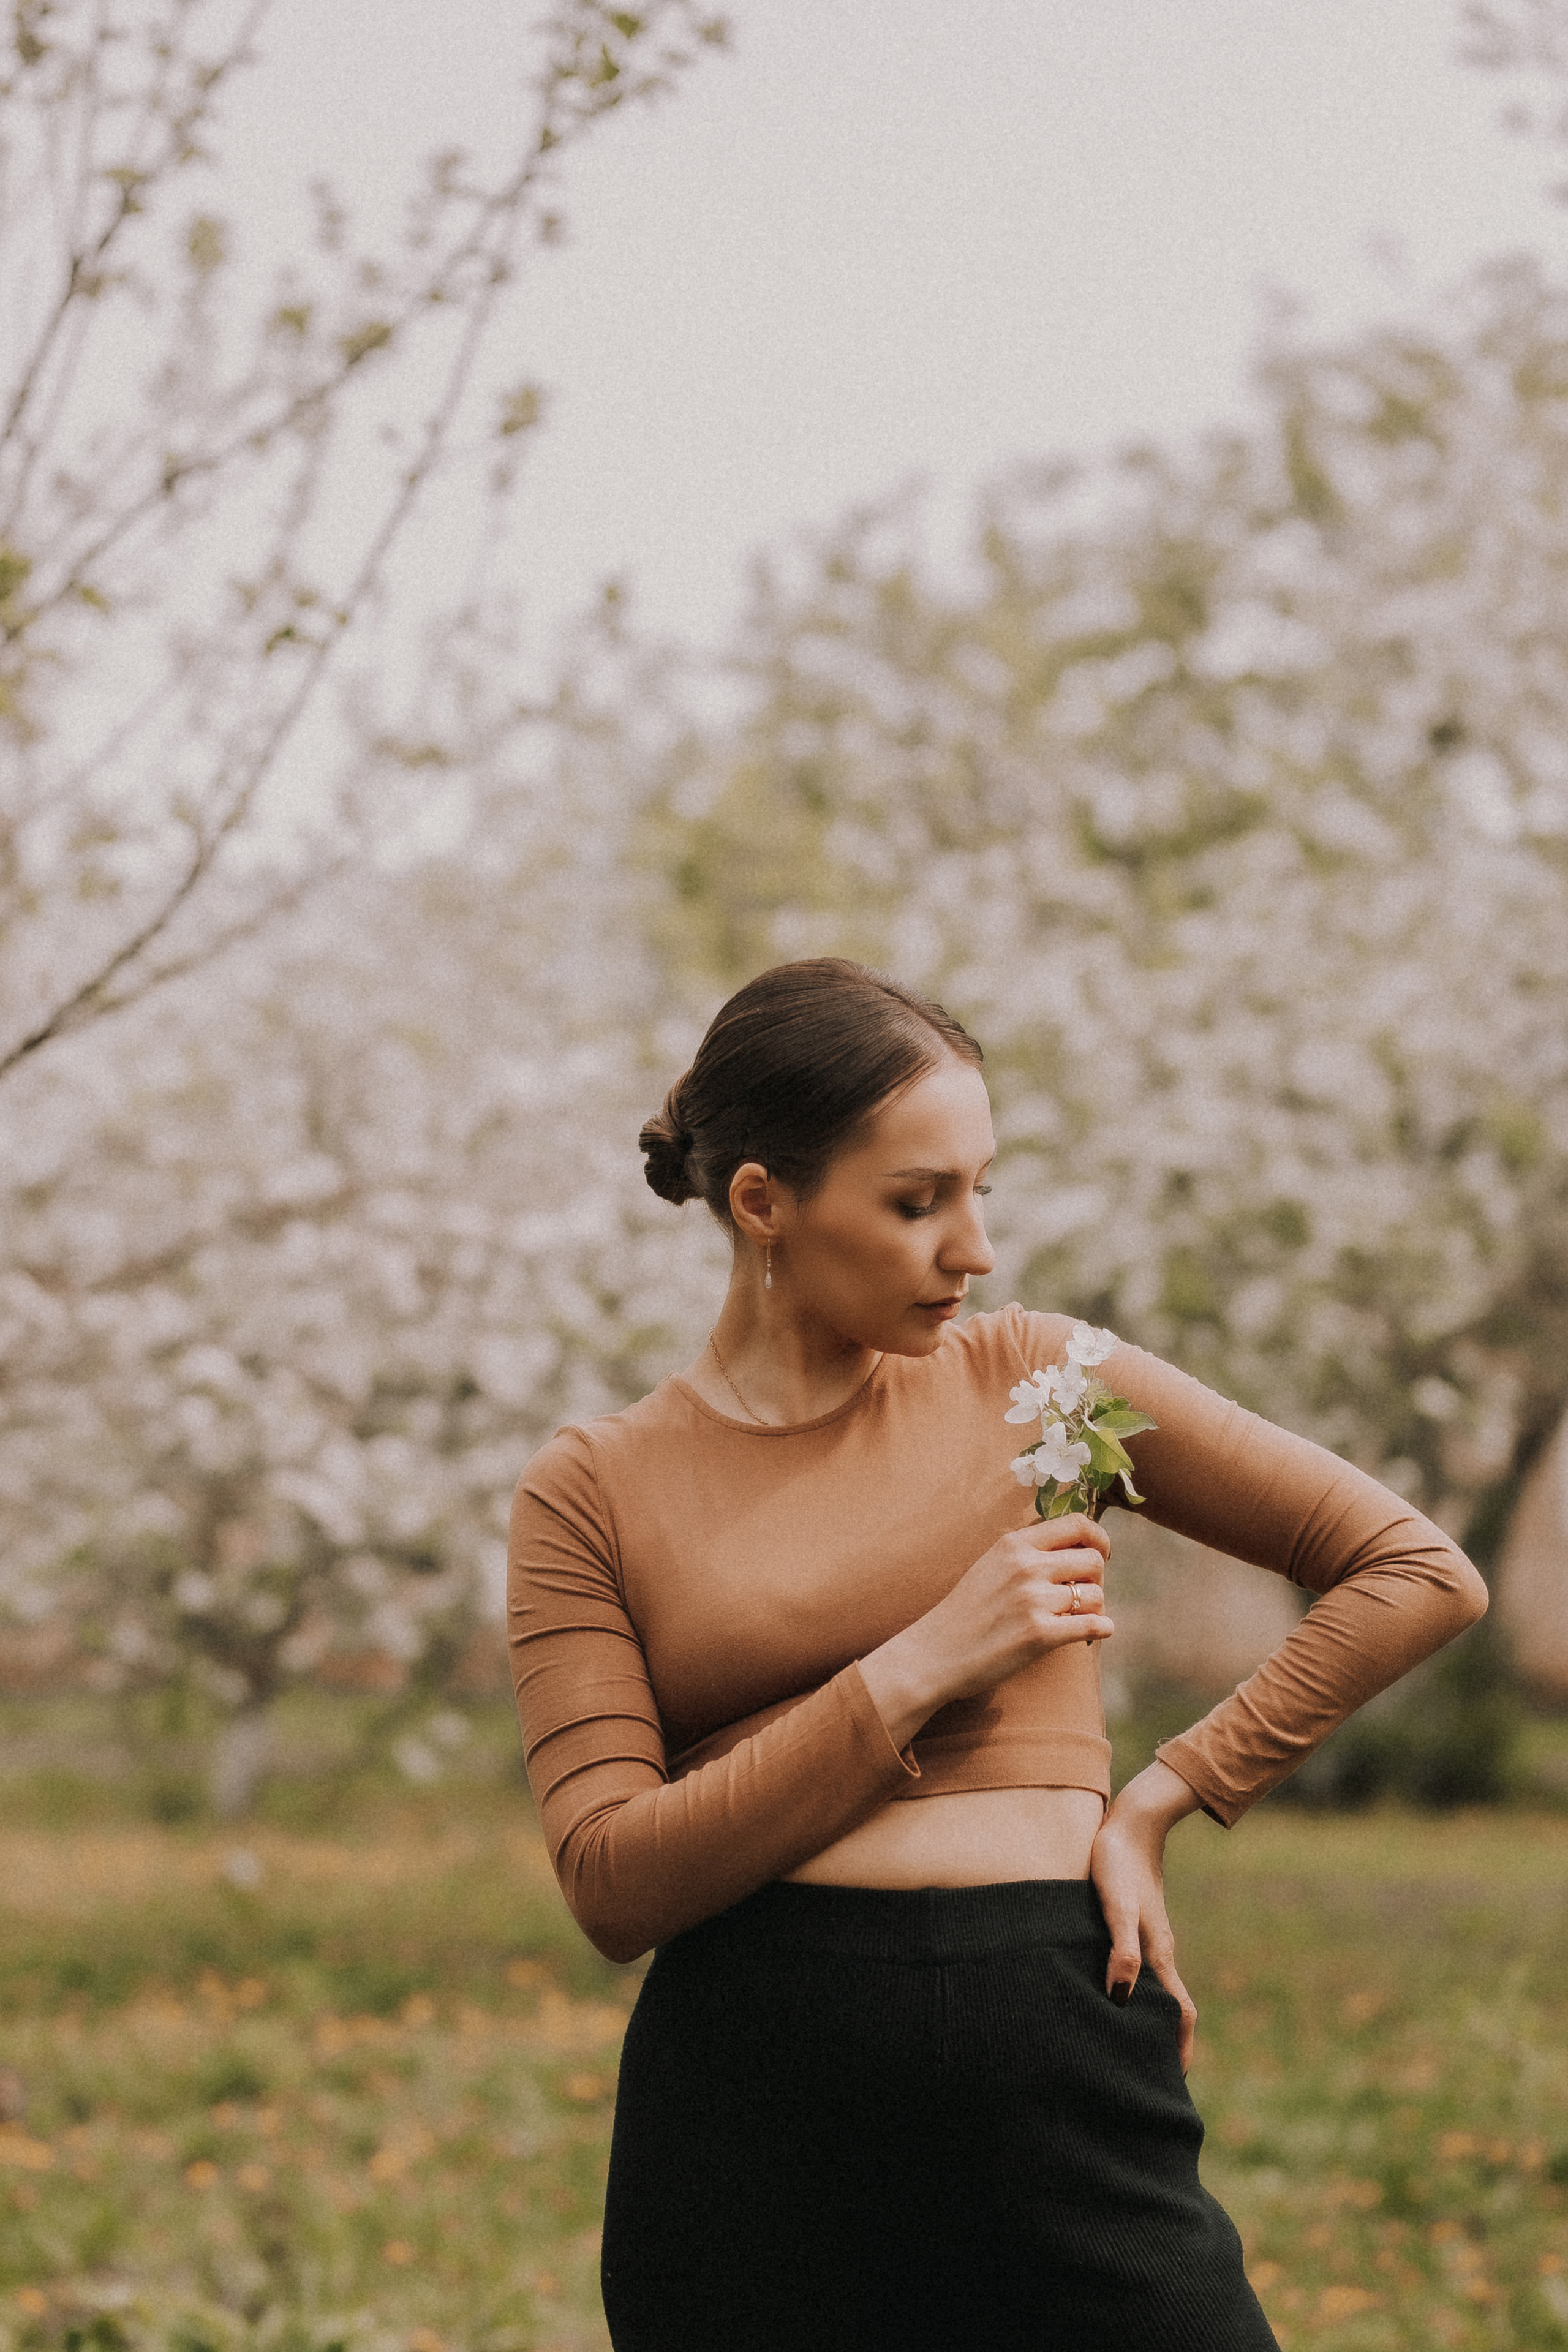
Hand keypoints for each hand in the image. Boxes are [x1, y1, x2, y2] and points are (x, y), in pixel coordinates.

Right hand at [860, 1513, 1112, 1750]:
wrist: (935, 1653)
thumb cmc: (965, 1612)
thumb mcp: (990, 1565)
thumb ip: (1027, 1552)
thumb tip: (1074, 1548)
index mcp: (1014, 1544)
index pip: (1076, 1524)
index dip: (1098, 1539)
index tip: (1101, 1554)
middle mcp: (1026, 1566)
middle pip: (1093, 1560)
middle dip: (1095, 1579)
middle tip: (1083, 1595)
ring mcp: (1033, 1600)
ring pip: (1095, 1595)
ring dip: (1093, 1608)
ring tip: (1077, 1619)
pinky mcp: (1040, 1634)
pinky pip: (1094, 1625)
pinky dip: (1102, 1628)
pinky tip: (1097, 1631)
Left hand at [1091, 1761, 1202, 2073]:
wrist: (1128, 1823)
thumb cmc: (1117, 1863)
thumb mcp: (1116, 1906)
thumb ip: (1121, 1948)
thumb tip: (1120, 1995)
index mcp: (1159, 1954)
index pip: (1179, 2013)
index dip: (1180, 2049)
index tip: (1172, 2083)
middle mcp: (1159, 1951)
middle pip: (1171, 2007)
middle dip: (1166, 2042)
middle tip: (1148, 2074)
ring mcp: (1149, 1937)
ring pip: (1156, 1989)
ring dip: (1149, 2018)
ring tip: (1129, 2044)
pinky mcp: (1135, 1924)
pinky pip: (1141, 1969)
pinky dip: (1136, 1992)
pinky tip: (1114, 1994)